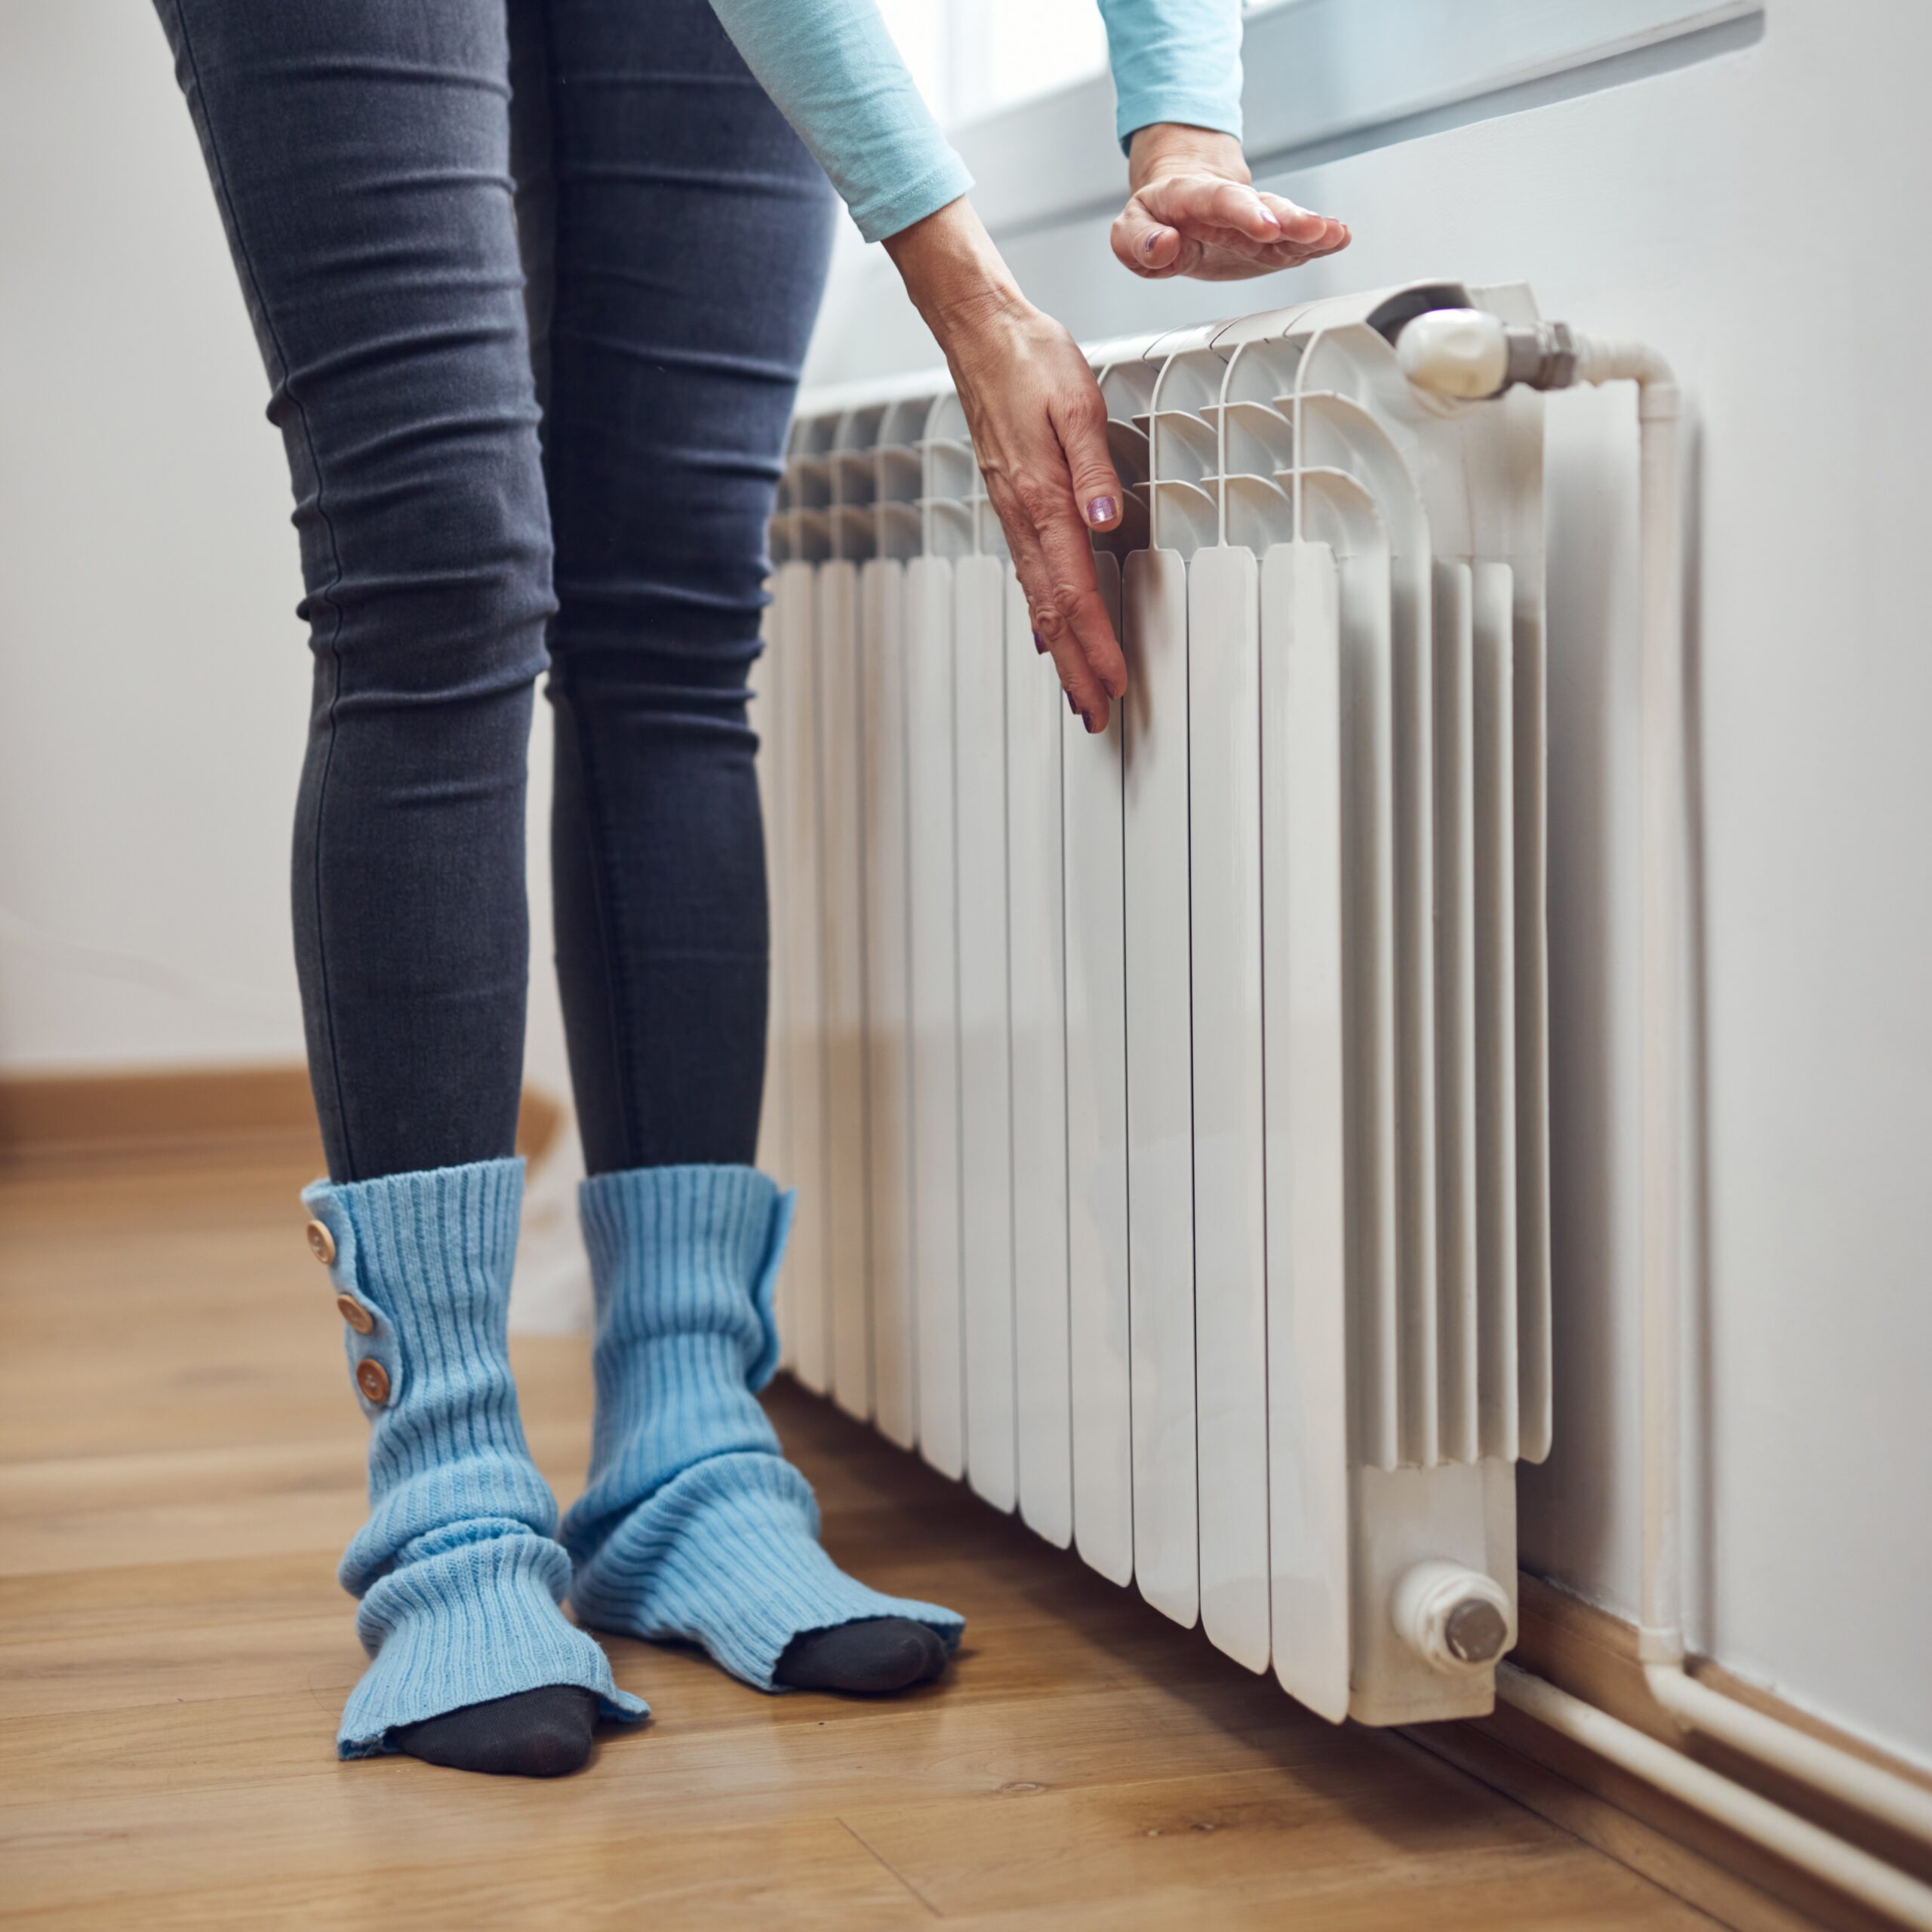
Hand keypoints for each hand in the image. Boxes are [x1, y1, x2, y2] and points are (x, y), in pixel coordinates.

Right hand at [886, 200, 1125, 729]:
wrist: (979, 332)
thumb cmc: (1031, 359)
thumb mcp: (1078, 401)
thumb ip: (1096, 465)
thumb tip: (1107, 521)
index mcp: (1042, 498)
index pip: (1073, 591)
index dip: (1095, 644)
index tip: (1113, 684)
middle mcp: (1023, 516)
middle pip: (1051, 613)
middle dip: (1075, 668)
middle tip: (1096, 714)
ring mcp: (1012, 515)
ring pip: (1038, 601)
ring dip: (1060, 652)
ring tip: (1077, 691)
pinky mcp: (1011, 505)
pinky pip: (1027, 575)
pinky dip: (1041, 616)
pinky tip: (1048, 636)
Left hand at [1113, 124, 1349, 280]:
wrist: (1181, 203)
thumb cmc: (1155, 217)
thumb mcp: (1129, 228)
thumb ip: (1137, 241)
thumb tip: (1164, 245)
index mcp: (1193, 198)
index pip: (1220, 201)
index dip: (1245, 212)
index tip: (1266, 227)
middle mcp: (1230, 206)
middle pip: (1263, 207)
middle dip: (1289, 219)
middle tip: (1314, 229)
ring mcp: (1254, 224)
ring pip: (1285, 223)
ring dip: (1311, 230)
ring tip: (1336, 235)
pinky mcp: (1268, 242)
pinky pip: (1294, 241)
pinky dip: (1316, 243)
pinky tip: (1338, 239)